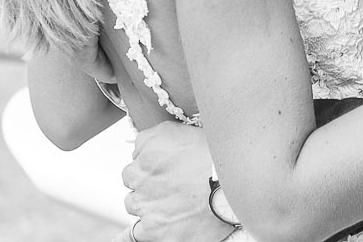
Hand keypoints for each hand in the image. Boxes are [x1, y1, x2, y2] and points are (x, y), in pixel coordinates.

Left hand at [122, 121, 230, 241]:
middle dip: (148, 182)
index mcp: (149, 149)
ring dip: (147, 203)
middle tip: (173, 184)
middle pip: (133, 180)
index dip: (153, 162)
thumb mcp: (186, 131)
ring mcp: (147, 204)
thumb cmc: (217, 159)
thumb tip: (142, 144)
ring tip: (172, 203)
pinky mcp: (155, 229)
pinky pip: (132, 235)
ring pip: (134, 204)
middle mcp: (142, 175)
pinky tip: (129, 234)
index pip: (137, 157)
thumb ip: (158, 136)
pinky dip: (130, 235)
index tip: (166, 167)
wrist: (233, 187)